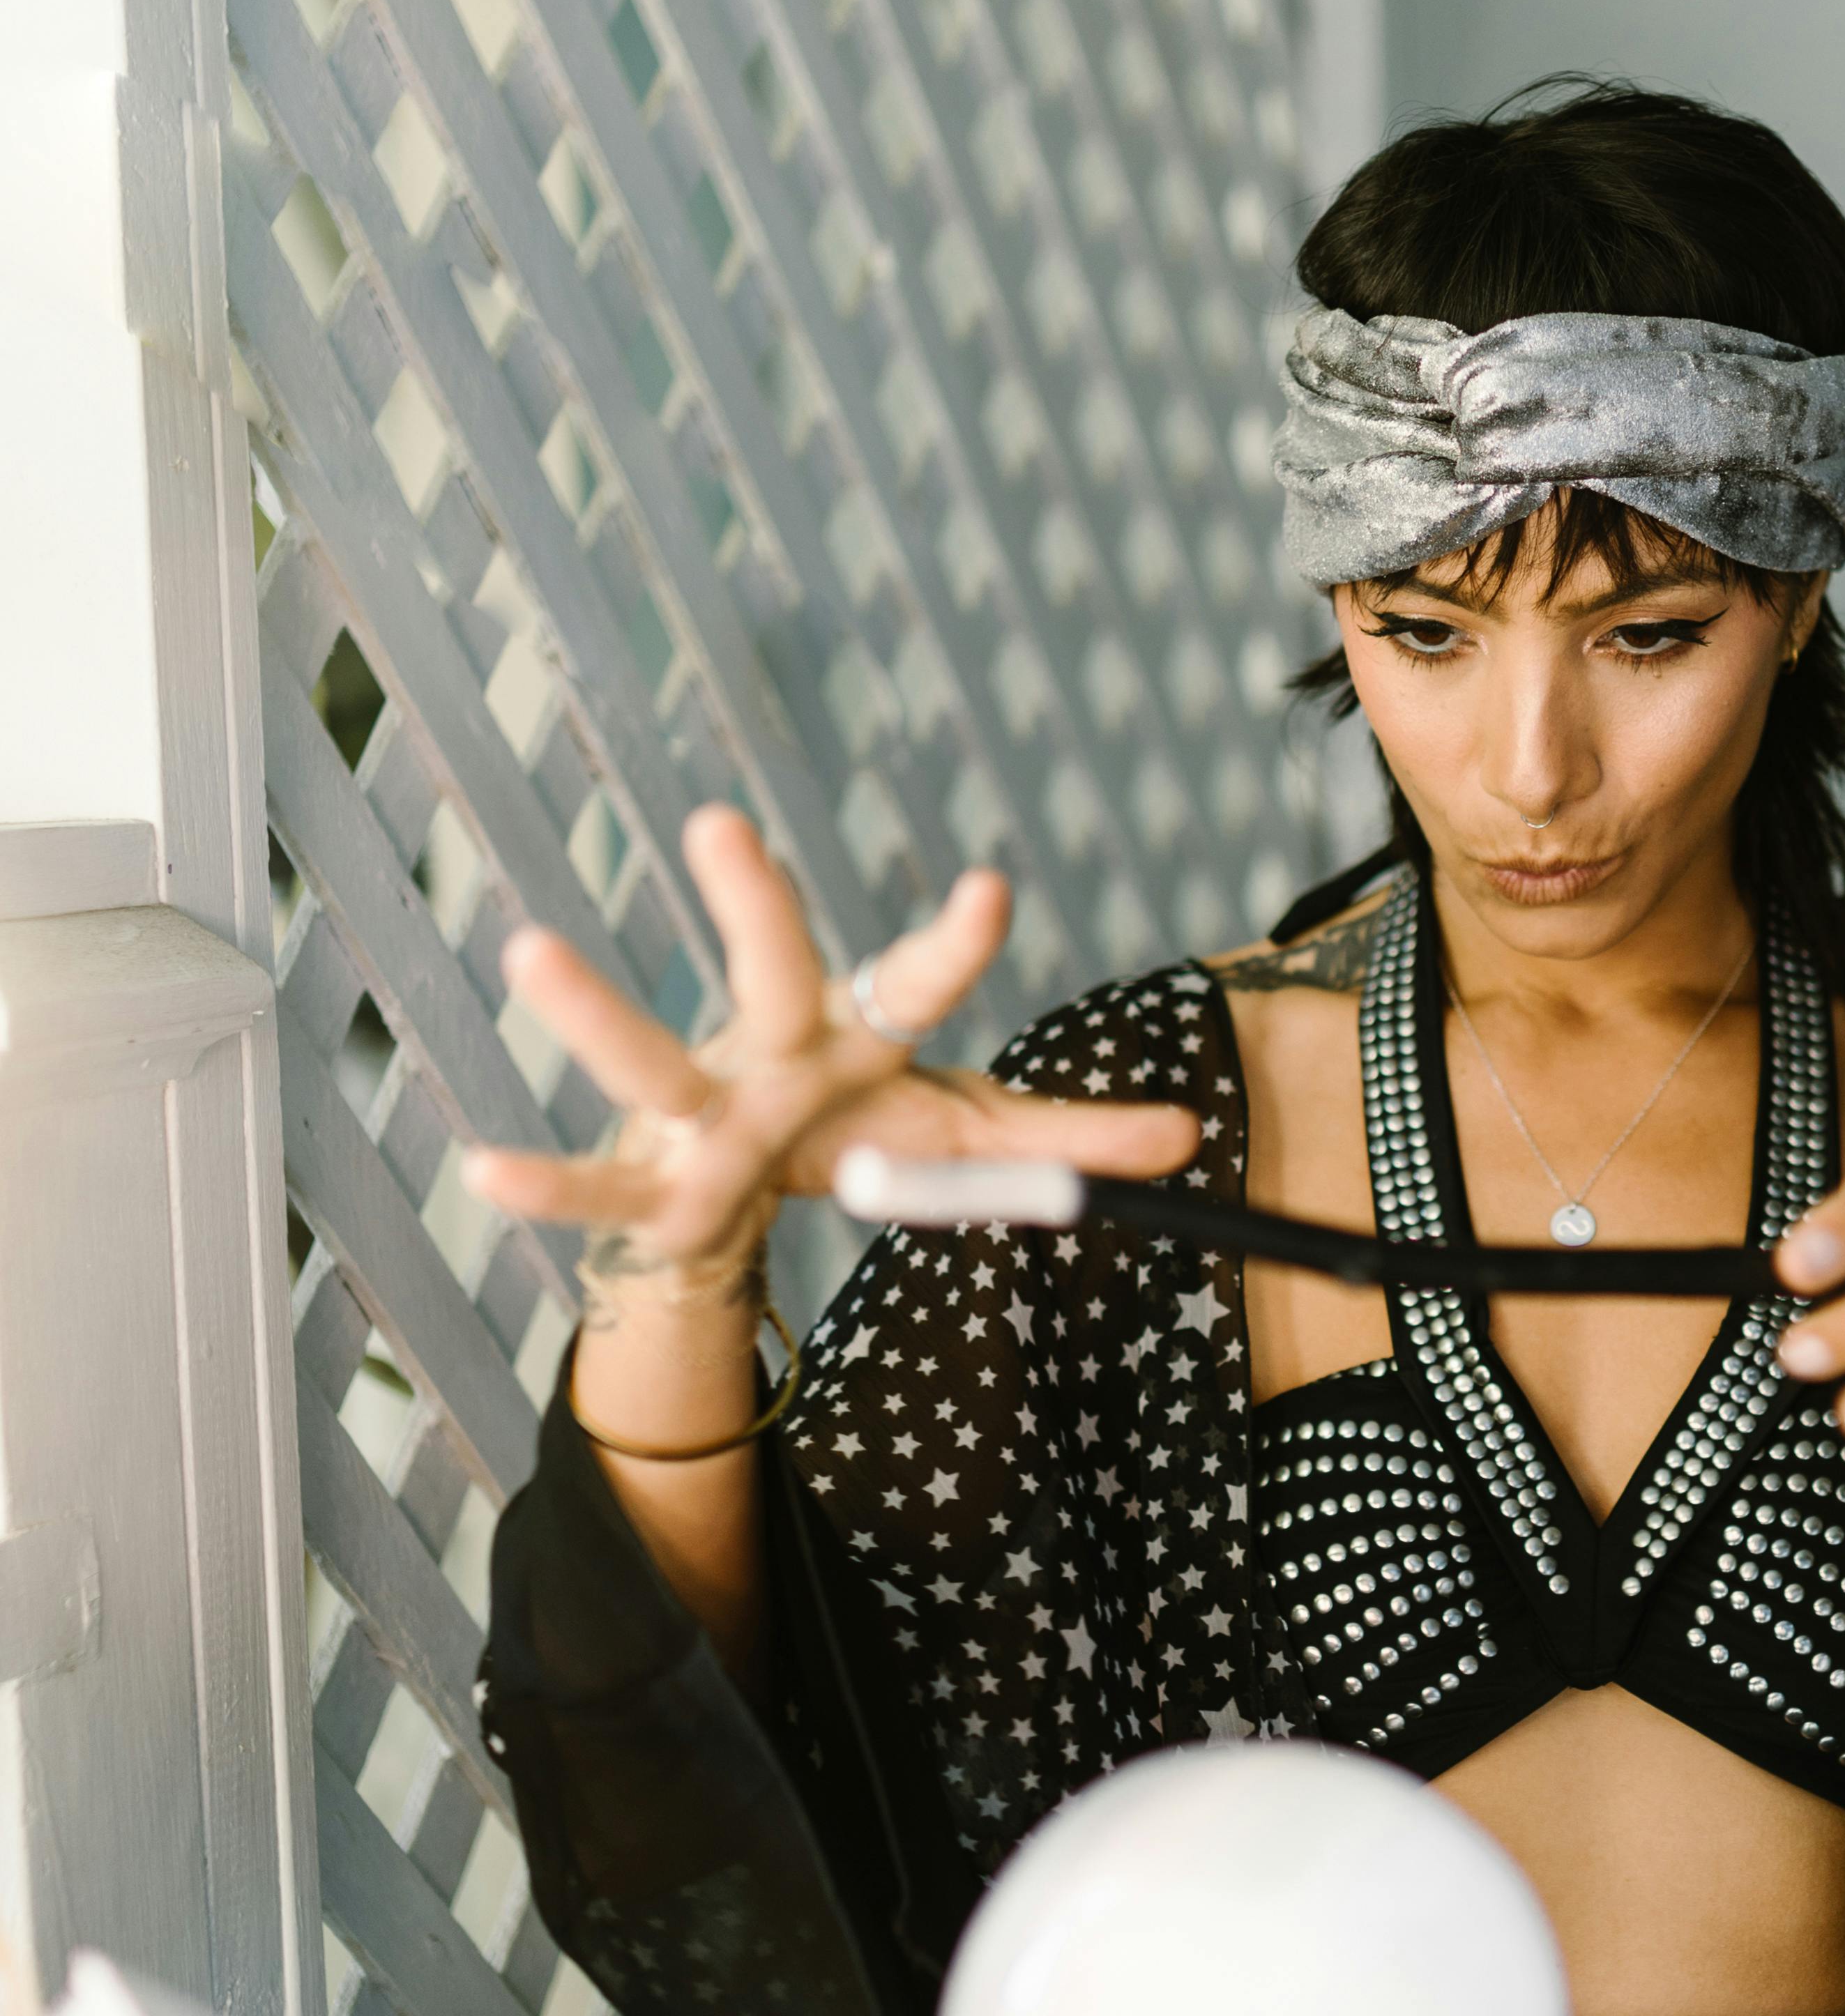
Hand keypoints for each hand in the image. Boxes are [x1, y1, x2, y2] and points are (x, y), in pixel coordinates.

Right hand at [462, 803, 1196, 1283]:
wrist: (735, 1192)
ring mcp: (696, 1110)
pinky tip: (485, 1169)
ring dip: (594, 1009)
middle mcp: (772, 1050)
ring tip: (528, 945)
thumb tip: (1187, 1140)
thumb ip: (1060, 1141)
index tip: (992, 892)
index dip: (954, 944)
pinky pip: (592, 1183)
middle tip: (722, 823)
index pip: (918, 982)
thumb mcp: (959, 1138)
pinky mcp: (642, 1182)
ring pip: (649, 1058)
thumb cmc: (850, 1134)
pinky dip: (543, 1181)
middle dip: (753, 906)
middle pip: (772, 975)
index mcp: (860, 1034)